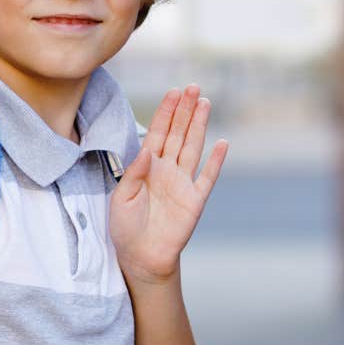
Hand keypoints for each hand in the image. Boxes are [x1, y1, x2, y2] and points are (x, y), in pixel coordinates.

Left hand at [109, 85, 227, 283]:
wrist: (140, 256)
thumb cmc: (126, 227)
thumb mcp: (121, 198)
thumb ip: (134, 174)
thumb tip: (147, 152)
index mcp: (146, 166)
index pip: (158, 133)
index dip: (166, 112)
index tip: (173, 91)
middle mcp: (166, 170)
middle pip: (179, 134)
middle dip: (185, 110)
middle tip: (193, 88)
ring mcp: (182, 183)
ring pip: (193, 148)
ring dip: (199, 126)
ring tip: (205, 103)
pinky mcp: (195, 200)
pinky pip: (207, 177)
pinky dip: (215, 161)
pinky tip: (222, 142)